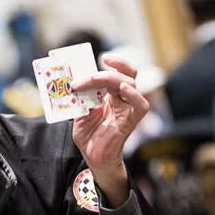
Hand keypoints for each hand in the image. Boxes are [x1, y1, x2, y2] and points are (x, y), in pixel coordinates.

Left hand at [71, 55, 149, 206]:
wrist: (93, 157)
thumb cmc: (89, 136)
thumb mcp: (79, 113)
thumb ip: (80, 100)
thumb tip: (74, 85)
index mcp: (111, 95)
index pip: (116, 74)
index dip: (112, 64)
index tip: (100, 57)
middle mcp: (122, 99)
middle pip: (126, 74)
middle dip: (112, 67)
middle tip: (98, 63)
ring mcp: (128, 109)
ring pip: (131, 84)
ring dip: (112, 78)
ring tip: (94, 78)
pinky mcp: (131, 121)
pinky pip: (140, 105)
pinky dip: (134, 94)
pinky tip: (123, 88)